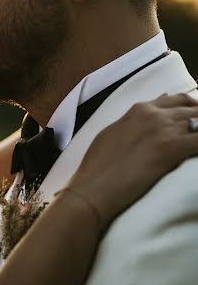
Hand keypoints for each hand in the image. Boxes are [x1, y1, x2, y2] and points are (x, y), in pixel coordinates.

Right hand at [66, 92, 197, 228]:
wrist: (96, 184)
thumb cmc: (100, 162)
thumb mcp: (115, 131)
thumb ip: (135, 120)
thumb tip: (152, 111)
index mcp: (140, 109)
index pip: (178, 99)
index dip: (193, 108)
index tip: (197, 118)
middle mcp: (155, 114)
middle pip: (194, 109)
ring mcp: (165, 129)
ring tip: (194, 145)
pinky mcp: (174, 148)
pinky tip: (197, 153)